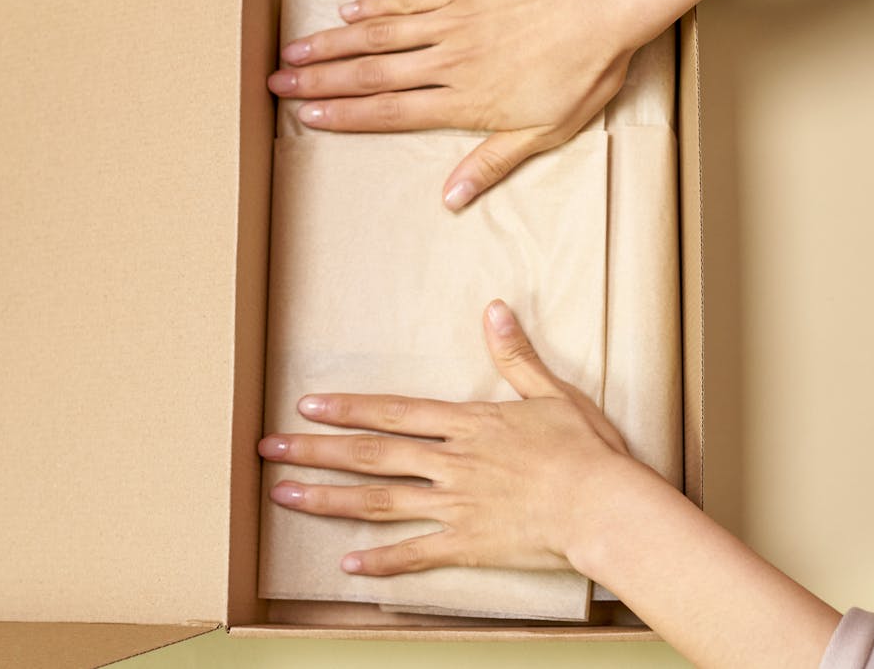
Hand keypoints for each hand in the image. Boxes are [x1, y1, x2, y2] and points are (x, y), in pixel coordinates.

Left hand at [257, 298, 636, 575]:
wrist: (606, 506)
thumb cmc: (587, 451)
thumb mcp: (554, 393)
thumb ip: (517, 355)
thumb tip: (494, 308)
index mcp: (470, 424)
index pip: (395, 412)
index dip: (348, 409)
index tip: (307, 406)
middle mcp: (452, 463)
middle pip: (371, 454)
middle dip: (316, 450)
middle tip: (268, 449)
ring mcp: (456, 505)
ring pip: (378, 501)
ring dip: (327, 498)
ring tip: (283, 496)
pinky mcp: (468, 544)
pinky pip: (415, 554)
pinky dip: (380, 562)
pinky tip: (347, 565)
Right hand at [266, 0, 642, 209]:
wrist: (603, 3)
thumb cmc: (583, 70)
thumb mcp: (546, 133)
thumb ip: (492, 162)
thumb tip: (451, 200)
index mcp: (466, 102)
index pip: (391, 112)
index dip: (345, 115)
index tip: (308, 116)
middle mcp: (448, 62)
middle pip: (371, 74)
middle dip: (320, 80)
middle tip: (277, 82)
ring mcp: (452, 21)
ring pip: (380, 36)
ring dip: (333, 44)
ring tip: (294, 49)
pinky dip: (375, 6)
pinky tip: (347, 11)